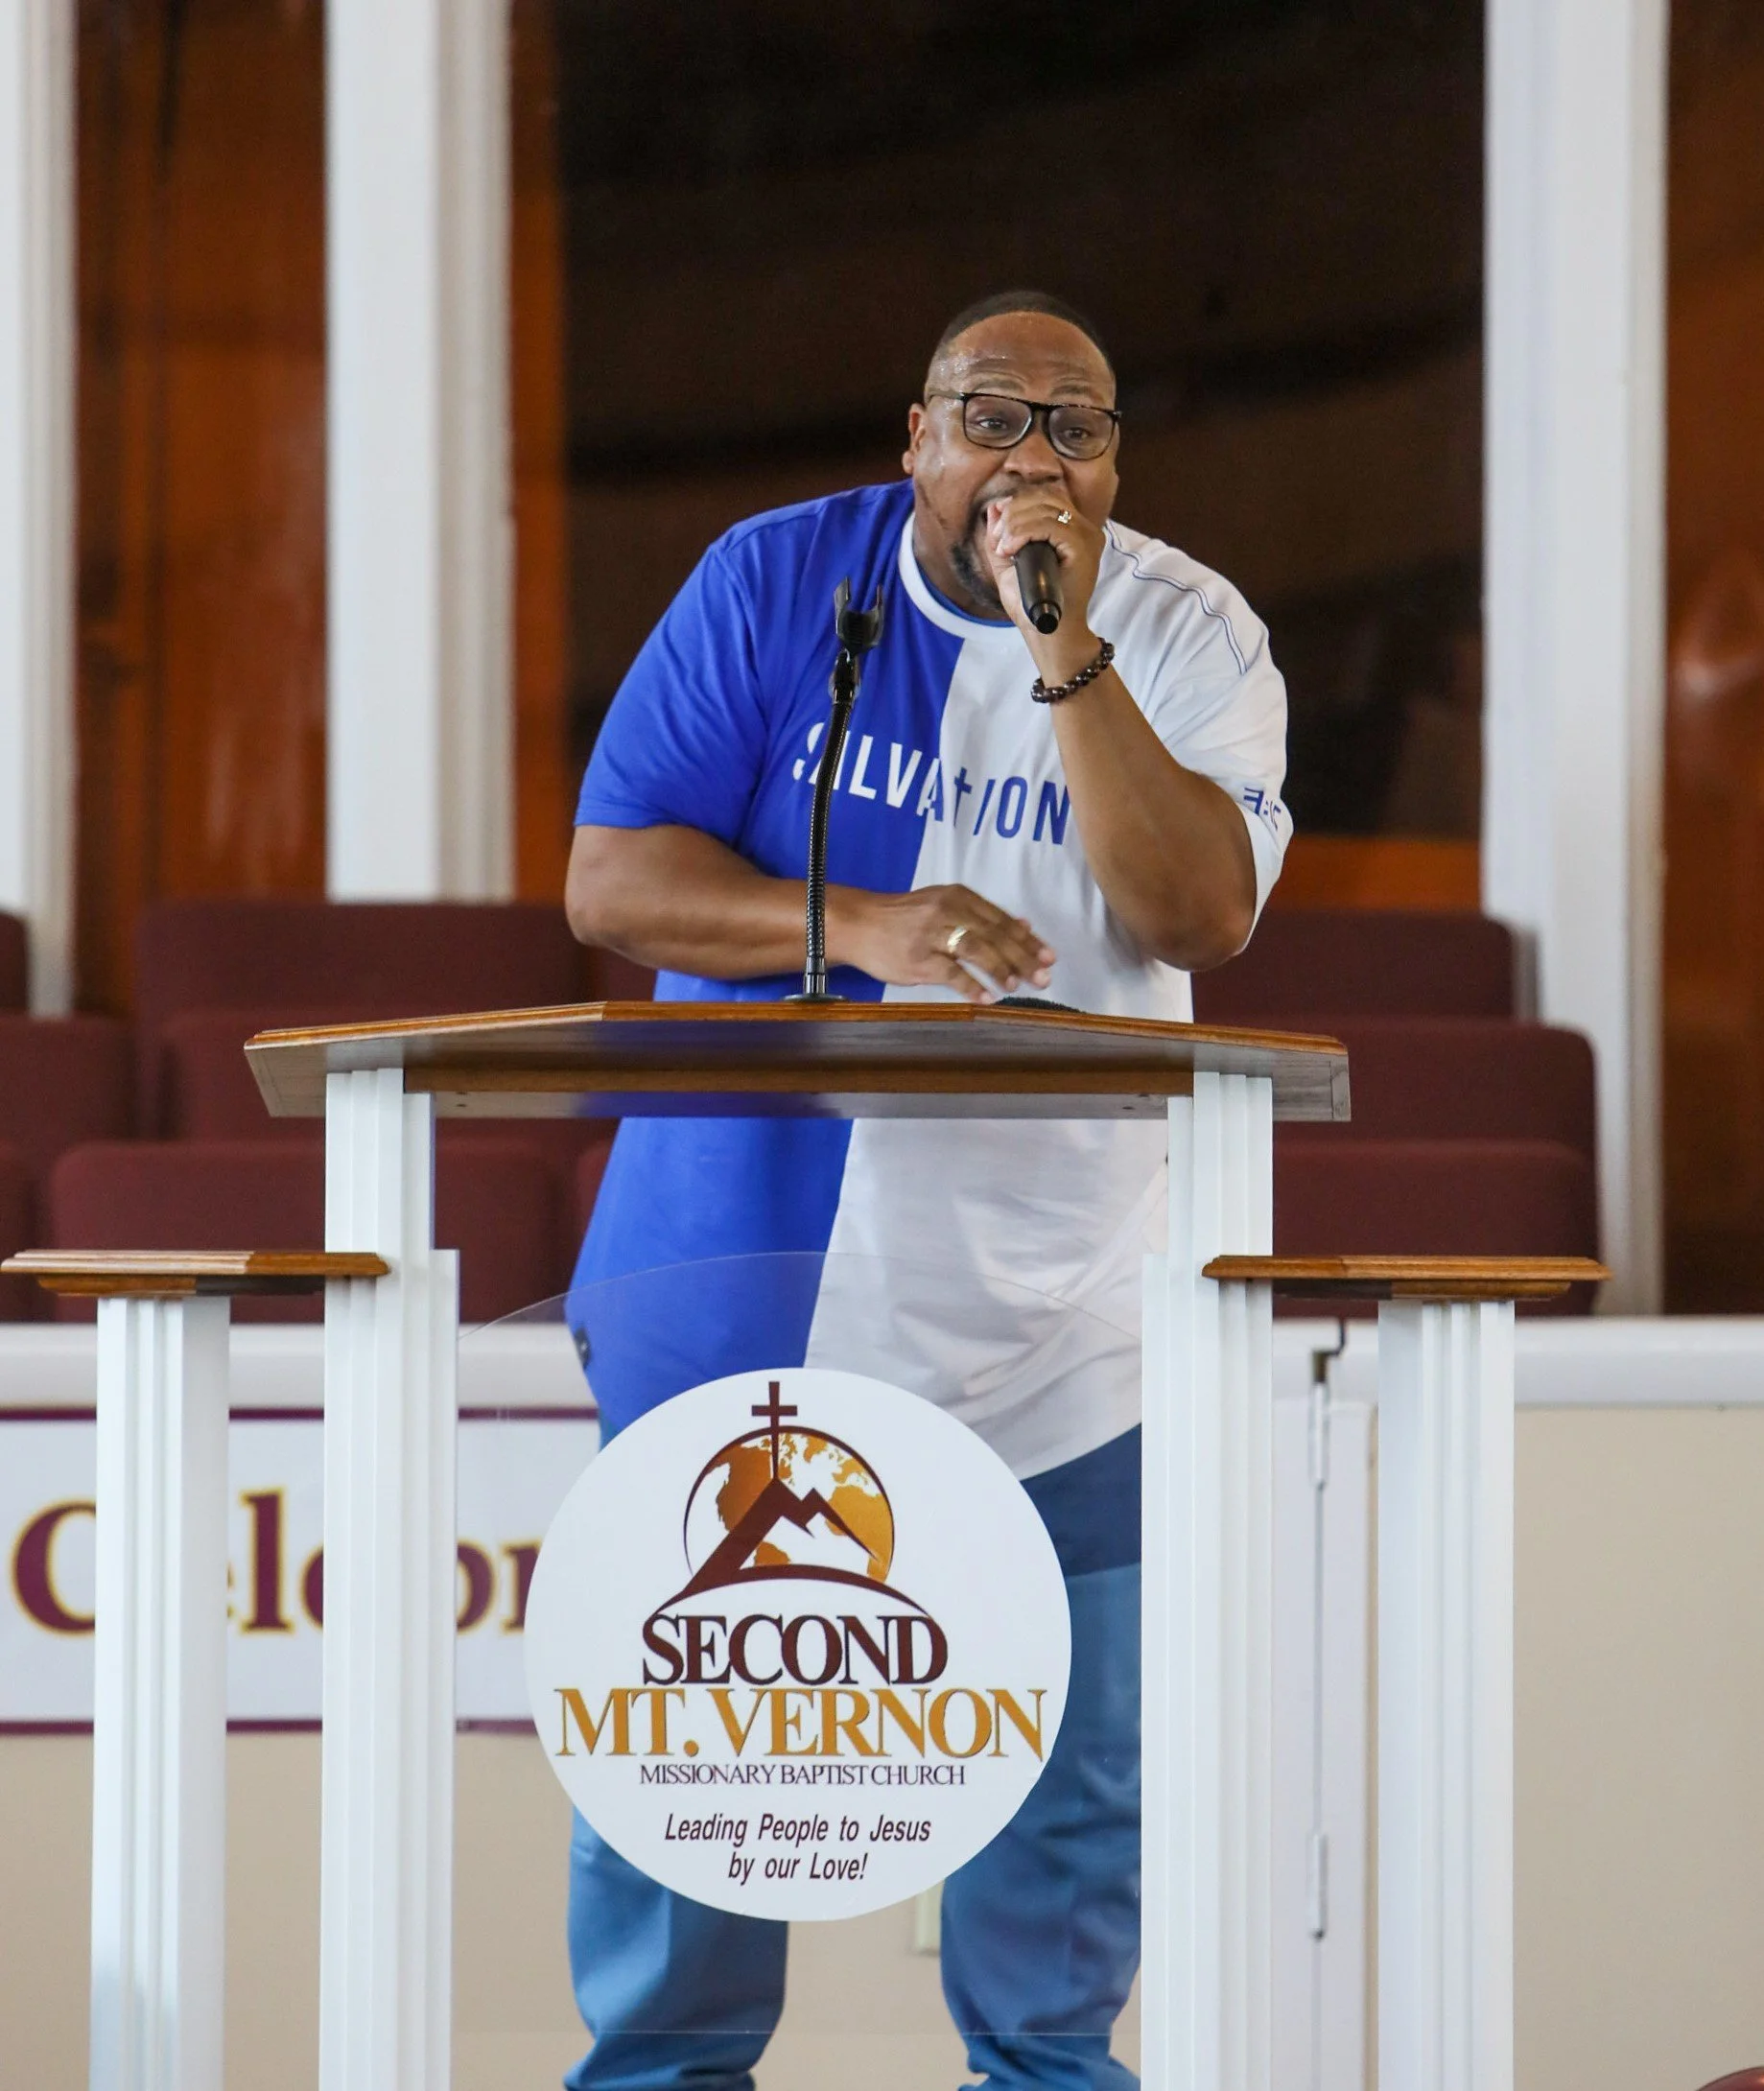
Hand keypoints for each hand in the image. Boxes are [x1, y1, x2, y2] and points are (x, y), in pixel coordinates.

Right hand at [830, 884, 1055, 1002]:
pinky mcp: (917, 958)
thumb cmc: (905, 917)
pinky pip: (951, 973)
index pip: (1001, 919)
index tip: (1049, 956)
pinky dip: (972, 986)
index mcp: (958, 896)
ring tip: (1017, 986)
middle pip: (994, 935)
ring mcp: (932, 934)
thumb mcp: (944, 904)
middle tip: (1043, 977)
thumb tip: (1024, 926)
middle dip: (1023, 957)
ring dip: (1001, 969)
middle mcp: (947, 910)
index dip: (1027, 939)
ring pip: (976, 950)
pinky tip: (988, 997)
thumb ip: (982, 915)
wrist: (859, 924)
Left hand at [983, 489, 1106, 675]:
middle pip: (1044, 498)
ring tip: (1003, 549)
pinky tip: (1010, 550)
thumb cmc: (1032, 603)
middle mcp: (1084, 528)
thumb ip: (1001, 535)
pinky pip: (1049, 525)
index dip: (1017, 505)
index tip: (998, 531)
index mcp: (1072, 529)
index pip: (1045, 498)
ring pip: (1045, 508)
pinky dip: (1023, 533)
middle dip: (1012, 514)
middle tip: (998, 542)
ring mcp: (1087, 536)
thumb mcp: (1009, 564)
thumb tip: (995, 507)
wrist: (1049, 632)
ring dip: (1014, 524)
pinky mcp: (1083, 547)